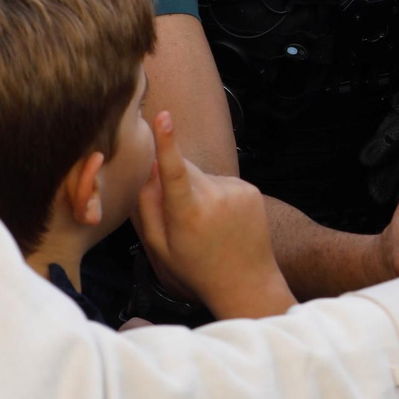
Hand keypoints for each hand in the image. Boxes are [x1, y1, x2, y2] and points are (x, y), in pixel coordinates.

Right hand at [134, 111, 296, 318]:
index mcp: (187, 215)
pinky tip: (223, 220)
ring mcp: (236, 192)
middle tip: (179, 213)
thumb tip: (149, 169)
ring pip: (203, 176)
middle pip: (184, 167)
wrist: (246, 281)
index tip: (163, 116)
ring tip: (207, 223)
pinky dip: (217, 195)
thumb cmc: (197, 268)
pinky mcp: (250, 190)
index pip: (174, 171)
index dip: (167, 142)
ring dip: (198, 190)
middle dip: (175, 179)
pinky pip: (222, 182)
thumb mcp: (160, 248)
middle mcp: (215, 198)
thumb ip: (148, 207)